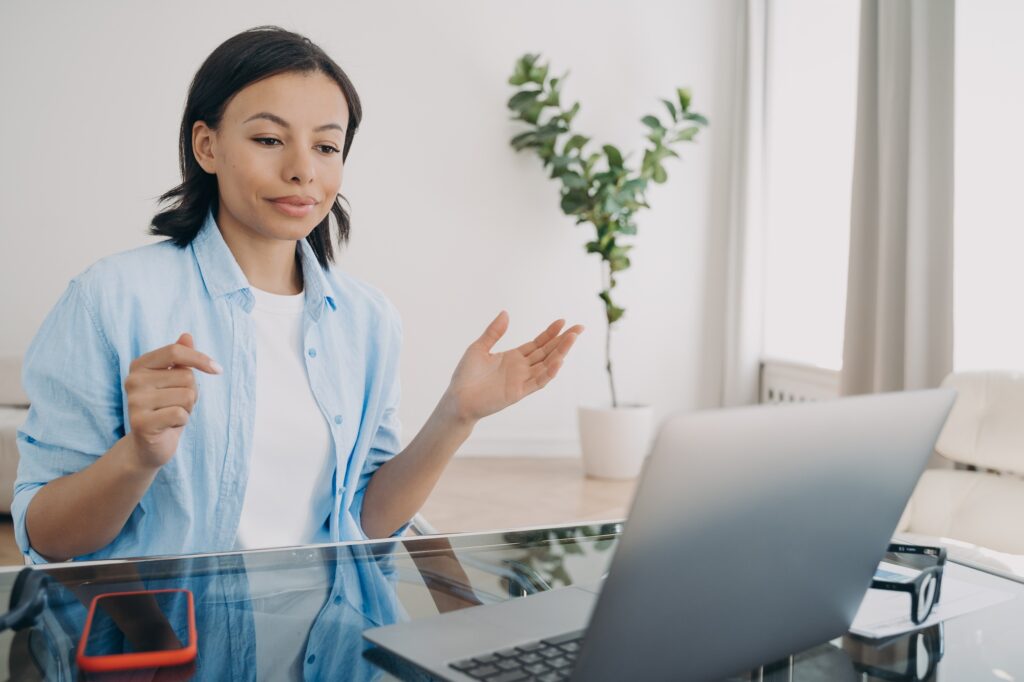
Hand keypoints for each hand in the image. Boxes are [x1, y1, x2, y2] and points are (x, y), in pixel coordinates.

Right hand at [124, 333, 221, 469]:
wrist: (149, 445)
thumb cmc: (166, 408)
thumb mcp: (176, 380)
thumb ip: (180, 357)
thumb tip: (186, 335)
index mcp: (140, 365)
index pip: (175, 351)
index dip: (200, 359)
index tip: (218, 370)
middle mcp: (133, 380)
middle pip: (186, 376)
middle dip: (192, 392)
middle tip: (177, 404)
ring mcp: (135, 401)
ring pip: (187, 395)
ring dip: (188, 408)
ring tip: (172, 415)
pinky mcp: (141, 422)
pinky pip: (180, 414)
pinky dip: (182, 421)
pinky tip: (169, 426)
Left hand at [444, 311, 582, 423]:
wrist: (458, 398)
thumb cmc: (466, 376)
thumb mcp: (479, 347)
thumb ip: (494, 332)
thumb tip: (506, 313)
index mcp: (513, 357)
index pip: (538, 343)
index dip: (550, 333)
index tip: (562, 321)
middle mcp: (521, 368)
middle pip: (547, 352)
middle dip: (563, 340)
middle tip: (579, 328)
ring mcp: (522, 380)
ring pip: (547, 365)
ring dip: (561, 353)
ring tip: (573, 339)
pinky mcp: (518, 392)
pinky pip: (538, 382)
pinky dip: (549, 373)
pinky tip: (559, 361)